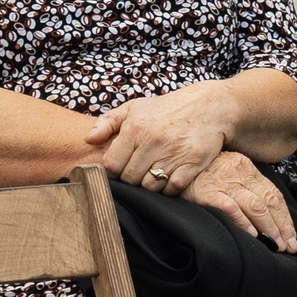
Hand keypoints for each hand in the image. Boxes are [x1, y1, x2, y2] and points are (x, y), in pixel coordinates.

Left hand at [85, 82, 234, 194]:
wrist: (208, 107)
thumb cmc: (166, 109)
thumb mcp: (135, 108)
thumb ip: (108, 122)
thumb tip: (88, 140)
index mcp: (135, 128)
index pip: (111, 164)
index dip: (111, 171)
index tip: (118, 170)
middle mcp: (153, 141)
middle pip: (129, 178)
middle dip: (130, 180)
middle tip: (136, 174)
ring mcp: (173, 153)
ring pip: (150, 187)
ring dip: (148, 186)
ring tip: (151, 175)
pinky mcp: (192, 164)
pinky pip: (172, 189)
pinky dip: (168, 189)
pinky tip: (168, 178)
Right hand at [181, 151, 296, 250]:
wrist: (169, 163)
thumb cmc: (198, 174)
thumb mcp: (226, 173)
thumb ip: (244, 188)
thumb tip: (267, 218)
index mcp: (245, 167)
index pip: (273, 194)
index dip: (285, 218)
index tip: (292, 237)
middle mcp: (237, 172)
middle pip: (268, 201)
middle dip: (281, 226)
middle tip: (288, 246)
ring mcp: (222, 181)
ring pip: (255, 206)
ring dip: (269, 228)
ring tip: (275, 245)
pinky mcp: (207, 191)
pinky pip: (230, 207)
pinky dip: (243, 222)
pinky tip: (252, 235)